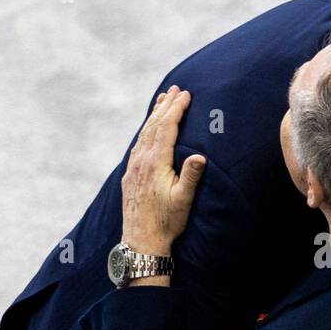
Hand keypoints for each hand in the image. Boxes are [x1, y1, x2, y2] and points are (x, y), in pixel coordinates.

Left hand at [120, 86, 206, 254]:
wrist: (141, 241)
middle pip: (153, 126)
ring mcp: (133, 168)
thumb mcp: (183, 201)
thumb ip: (191, 177)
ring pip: (143, 134)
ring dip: (154, 116)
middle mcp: (141, 161)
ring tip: (162, 101)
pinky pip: (137, 145)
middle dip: (165, 106)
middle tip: (174, 88)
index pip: (166, 129)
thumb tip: (201, 156)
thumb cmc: (166, 223)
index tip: (185, 95)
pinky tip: (148, 130)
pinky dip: (145, 131)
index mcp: (155, 164)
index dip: (176, 110)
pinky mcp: (129, 176)